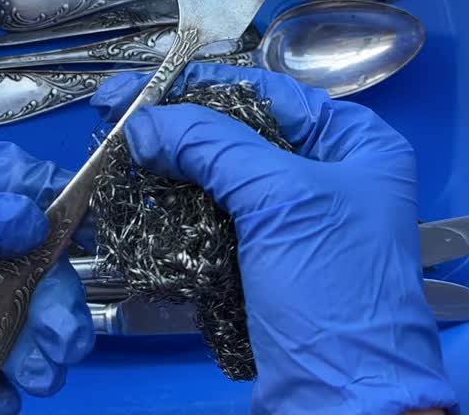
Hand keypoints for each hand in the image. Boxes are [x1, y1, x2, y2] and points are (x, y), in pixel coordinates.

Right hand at [92, 63, 456, 414]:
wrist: (343, 408)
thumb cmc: (331, 293)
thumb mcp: (279, 202)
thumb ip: (210, 146)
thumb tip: (143, 122)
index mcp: (356, 144)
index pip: (268, 92)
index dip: (197, 86)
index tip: (135, 88)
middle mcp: (330, 176)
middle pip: (238, 133)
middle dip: (175, 128)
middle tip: (112, 120)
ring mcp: (295, 225)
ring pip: (218, 180)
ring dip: (167, 172)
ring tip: (114, 162)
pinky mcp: (264, 267)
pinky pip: (212, 225)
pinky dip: (174, 216)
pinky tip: (135, 206)